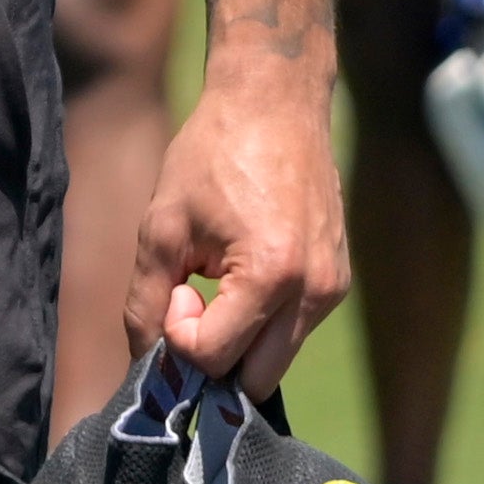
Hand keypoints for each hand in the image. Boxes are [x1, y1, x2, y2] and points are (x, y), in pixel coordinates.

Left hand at [126, 64, 348, 398]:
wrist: (275, 102)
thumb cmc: (213, 155)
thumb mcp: (162, 225)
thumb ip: (145, 302)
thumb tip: (146, 362)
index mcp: (272, 275)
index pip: (214, 358)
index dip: (179, 333)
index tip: (177, 285)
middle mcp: (315, 292)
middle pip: (254, 381)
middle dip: (214, 356)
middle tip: (193, 298)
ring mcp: (334, 289)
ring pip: (276, 363)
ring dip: (239, 343)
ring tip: (218, 285)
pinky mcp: (338, 282)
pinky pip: (293, 333)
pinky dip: (262, 325)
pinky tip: (244, 276)